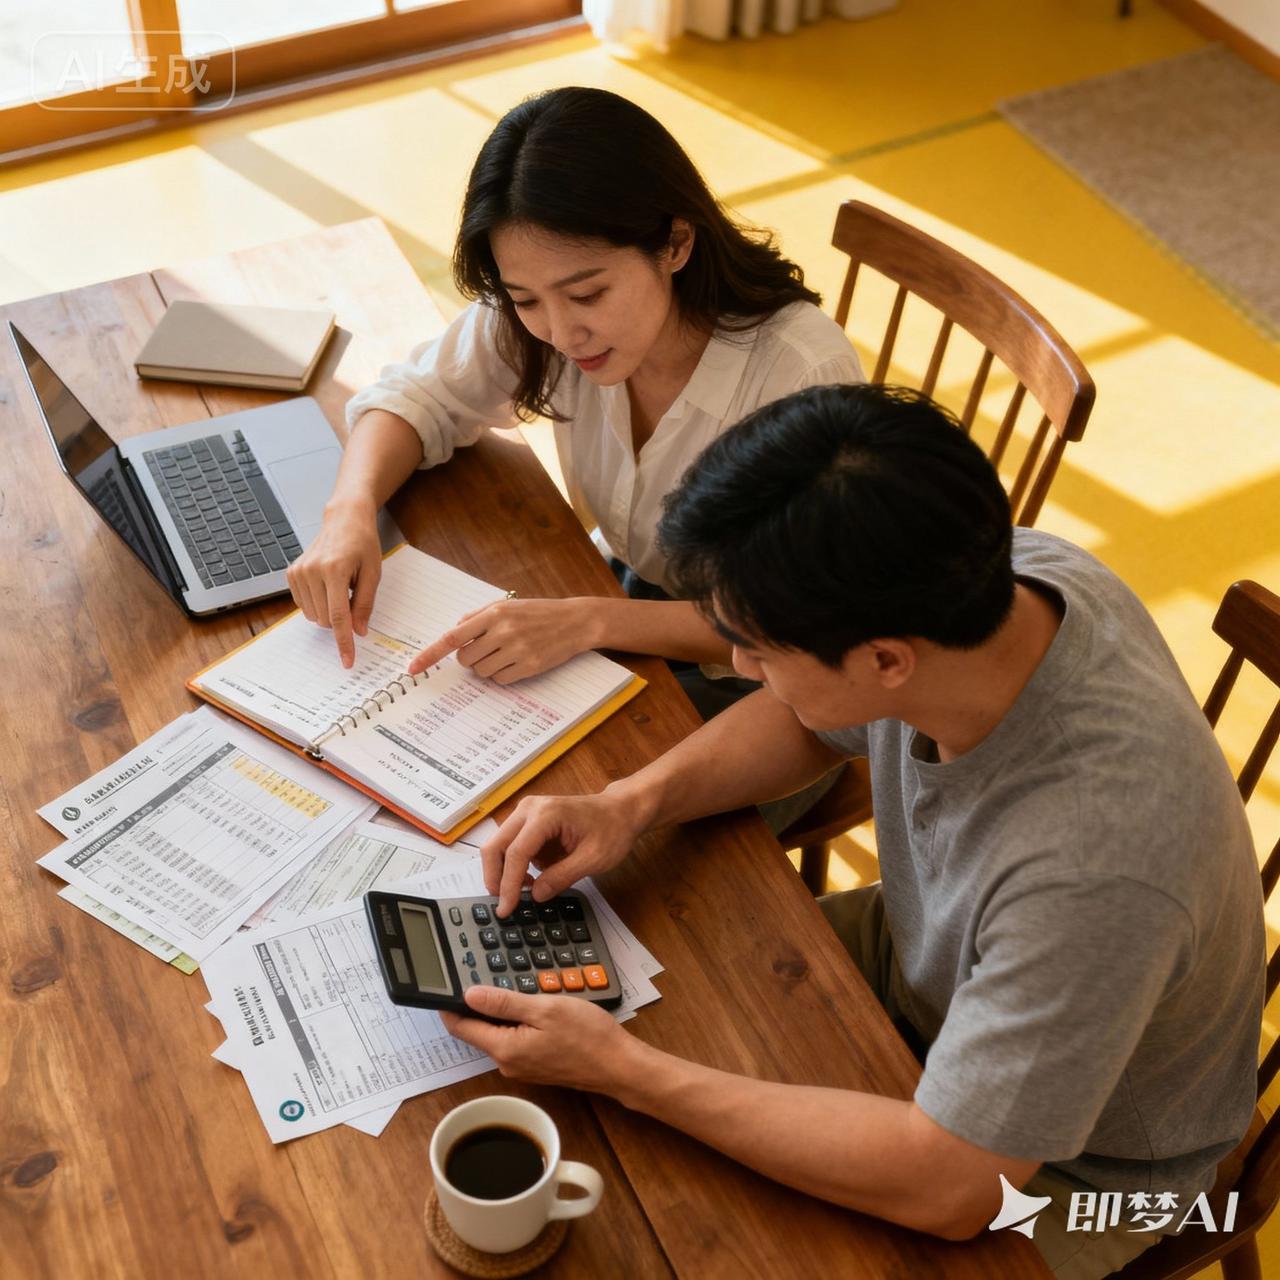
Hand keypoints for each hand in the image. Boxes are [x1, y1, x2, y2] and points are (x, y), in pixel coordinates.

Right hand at [286, 497, 381, 667]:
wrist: (344, 520)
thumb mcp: (373, 573)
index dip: (344, 642)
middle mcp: (311, 571)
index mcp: (335, 570)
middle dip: (341, 619)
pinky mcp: (291, 574)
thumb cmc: (363, 544)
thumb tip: (359, 632)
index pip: (338, 616)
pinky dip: (319, 603)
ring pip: (314, 616)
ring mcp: (298, 572)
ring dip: (330, 610)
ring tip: (340, 586)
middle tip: (353, 595)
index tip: (347, 660)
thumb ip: (365, 604)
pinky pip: (305, 606)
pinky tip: (328, 585)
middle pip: (326, 620)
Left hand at [407, 598, 595, 681]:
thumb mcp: (507, 605)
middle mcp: (503, 632)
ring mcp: (516, 651)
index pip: (452, 638)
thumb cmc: (538, 612)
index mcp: (494, 613)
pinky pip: (500, 680)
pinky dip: (503, 674)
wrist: (574, 621)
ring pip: (481, 672)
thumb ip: (478, 616)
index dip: (430, 655)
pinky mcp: (528, 667)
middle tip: (488, 648)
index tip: (413, 669)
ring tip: (507, 652)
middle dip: (470, 657)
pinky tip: (518, 661)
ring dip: (487, 666)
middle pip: (465, 659)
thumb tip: (454, 631)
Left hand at [440, 985, 635, 1092]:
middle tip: (483, 975)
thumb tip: (469, 995)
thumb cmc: (586, 1035)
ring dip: (502, 1012)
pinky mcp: (535, 1066)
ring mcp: (522, 1067)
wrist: (617, 1065)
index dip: (449, 1006)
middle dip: (478, 1005)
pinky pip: (516, 1040)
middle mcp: (507, 1063)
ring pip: (499, 1034)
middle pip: (479, 1030)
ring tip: (515, 988)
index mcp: (505, 1048)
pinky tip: (534, 1007)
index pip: (462, 1027)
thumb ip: (504, 1002)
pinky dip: (517, 1022)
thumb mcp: (544, 1009)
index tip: (444, 986)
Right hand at [482, 790, 642, 916]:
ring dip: (505, 871)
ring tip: (525, 891)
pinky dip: (515, 865)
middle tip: (504, 904)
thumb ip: (562, 877)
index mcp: (546, 814)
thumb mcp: (593, 859)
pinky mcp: (528, 820)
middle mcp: (529, 808)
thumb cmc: (612, 830)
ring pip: (499, 845)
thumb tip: (535, 896)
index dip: (508, 884)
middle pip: (496, 845)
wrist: (620, 810)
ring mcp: (526, 812)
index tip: (506, 909)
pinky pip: (511, 845)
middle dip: (496, 878)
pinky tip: (533, 877)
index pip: (517, 852)